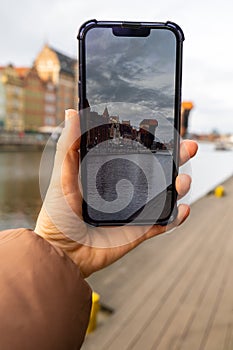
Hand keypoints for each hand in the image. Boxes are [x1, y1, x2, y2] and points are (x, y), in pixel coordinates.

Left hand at [35, 109, 197, 276]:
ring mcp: (134, 211)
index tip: (166, 130)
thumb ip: (68, 145)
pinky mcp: (139, 231)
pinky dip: (175, 218)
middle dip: (175, 159)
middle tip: (188, 147)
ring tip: (182, 180)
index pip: (137, 154)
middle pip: (157, 171)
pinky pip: (162, 224)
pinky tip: (182, 209)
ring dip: (179, 186)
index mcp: (110, 174)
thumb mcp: (62, 175)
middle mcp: (125, 190)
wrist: (61, 252)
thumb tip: (71, 113)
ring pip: (164, 195)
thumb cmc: (57, 215)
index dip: (153, 143)